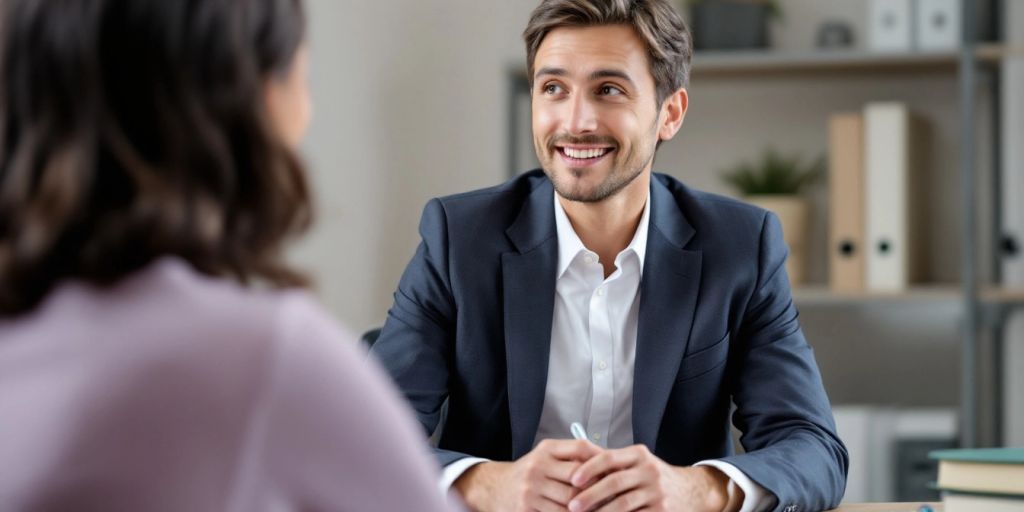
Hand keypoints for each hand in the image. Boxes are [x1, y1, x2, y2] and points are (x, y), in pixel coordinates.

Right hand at [453, 439, 602, 511]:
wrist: (495, 488)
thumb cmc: (530, 472)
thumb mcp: (547, 455)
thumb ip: (573, 455)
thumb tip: (609, 459)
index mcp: (546, 449)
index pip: (580, 449)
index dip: (600, 460)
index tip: (614, 471)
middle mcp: (537, 467)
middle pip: (578, 478)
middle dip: (598, 488)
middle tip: (614, 495)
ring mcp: (531, 489)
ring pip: (571, 501)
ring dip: (589, 508)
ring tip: (604, 509)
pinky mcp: (527, 509)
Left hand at [566, 444, 738, 511]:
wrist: (691, 490)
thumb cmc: (654, 477)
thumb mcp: (638, 463)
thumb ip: (614, 464)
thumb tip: (578, 469)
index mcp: (638, 454)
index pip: (609, 457)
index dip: (589, 468)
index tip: (572, 479)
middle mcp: (649, 470)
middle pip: (614, 482)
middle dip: (590, 495)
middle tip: (572, 505)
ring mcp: (657, 492)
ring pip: (623, 504)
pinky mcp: (662, 510)